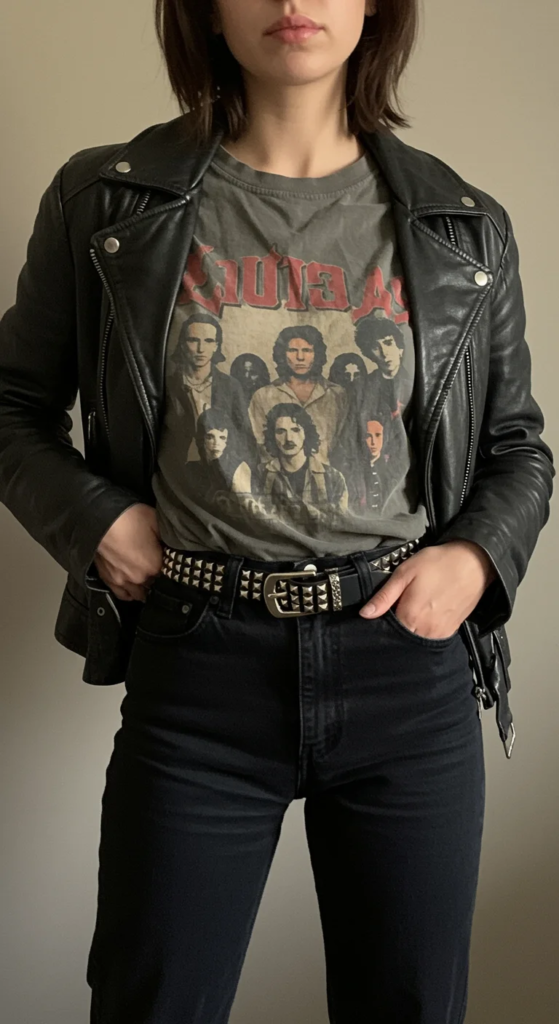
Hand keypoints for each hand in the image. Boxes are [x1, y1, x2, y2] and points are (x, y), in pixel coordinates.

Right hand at [93, 503, 163, 601]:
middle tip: (156, 570)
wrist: (101, 517)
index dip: (167, 570)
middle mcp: (139, 578)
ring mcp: (122, 581)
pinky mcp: (107, 579)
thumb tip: (171, 547)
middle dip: (156, 580)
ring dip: (142, 590)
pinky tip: (132, 589)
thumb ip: (166, 540)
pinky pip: (121, 594)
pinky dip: (128, 593)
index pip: (167, 576)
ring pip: (137, 594)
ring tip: (145, 583)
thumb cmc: (130, 517)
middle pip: (153, 587)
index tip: (168, 564)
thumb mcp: (157, 522)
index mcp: (154, 566)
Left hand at [359, 540, 496, 638]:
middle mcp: (425, 630)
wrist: (474, 563)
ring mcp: (440, 633)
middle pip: (402, 638)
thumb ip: (384, 596)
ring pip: (417, 639)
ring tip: (415, 607)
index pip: (387, 632)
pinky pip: (431, 637)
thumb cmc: (438, 564)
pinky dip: (425, 630)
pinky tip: (427, 613)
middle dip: (396, 627)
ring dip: (411, 629)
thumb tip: (365, 614)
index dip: (382, 622)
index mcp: (410, 616)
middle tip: (400, 606)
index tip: (384, 610)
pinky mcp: (451, 631)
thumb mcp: (405, 573)